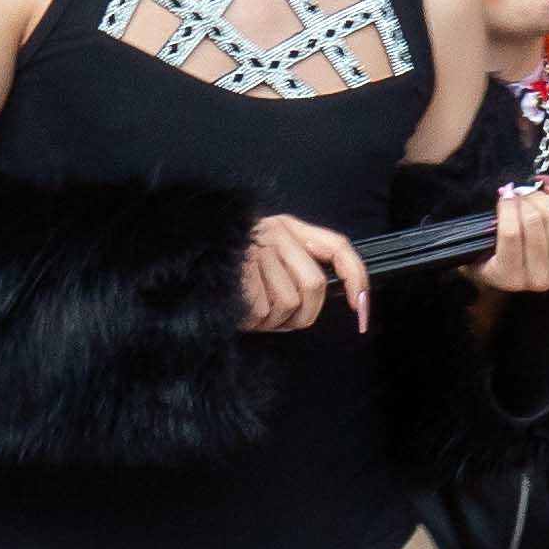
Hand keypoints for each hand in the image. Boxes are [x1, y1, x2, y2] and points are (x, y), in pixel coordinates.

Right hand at [241, 212, 368, 332]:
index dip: (356, 279)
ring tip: (252, 309)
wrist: (187, 256)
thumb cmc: (231, 267)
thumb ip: (300, 267)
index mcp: (289, 227)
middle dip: (303, 314)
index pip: (338, 248)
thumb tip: (338, 298)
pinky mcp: (240, 271)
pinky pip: (264, 311)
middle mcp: (276, 233)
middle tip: (280, 320)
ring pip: (289, 303)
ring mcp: (257, 250)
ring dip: (273, 320)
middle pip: (313, 286)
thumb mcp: (269, 257)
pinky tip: (239, 307)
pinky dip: (253, 320)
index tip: (361, 310)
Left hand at [469, 175, 548, 295]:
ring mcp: (536, 281)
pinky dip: (506, 209)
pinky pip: (510, 233)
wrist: (496, 258)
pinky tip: (505, 204)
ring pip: (535, 222)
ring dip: (523, 202)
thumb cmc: (544, 241)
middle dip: (542, 196)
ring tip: (518, 201)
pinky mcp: (505, 278)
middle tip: (532, 196)